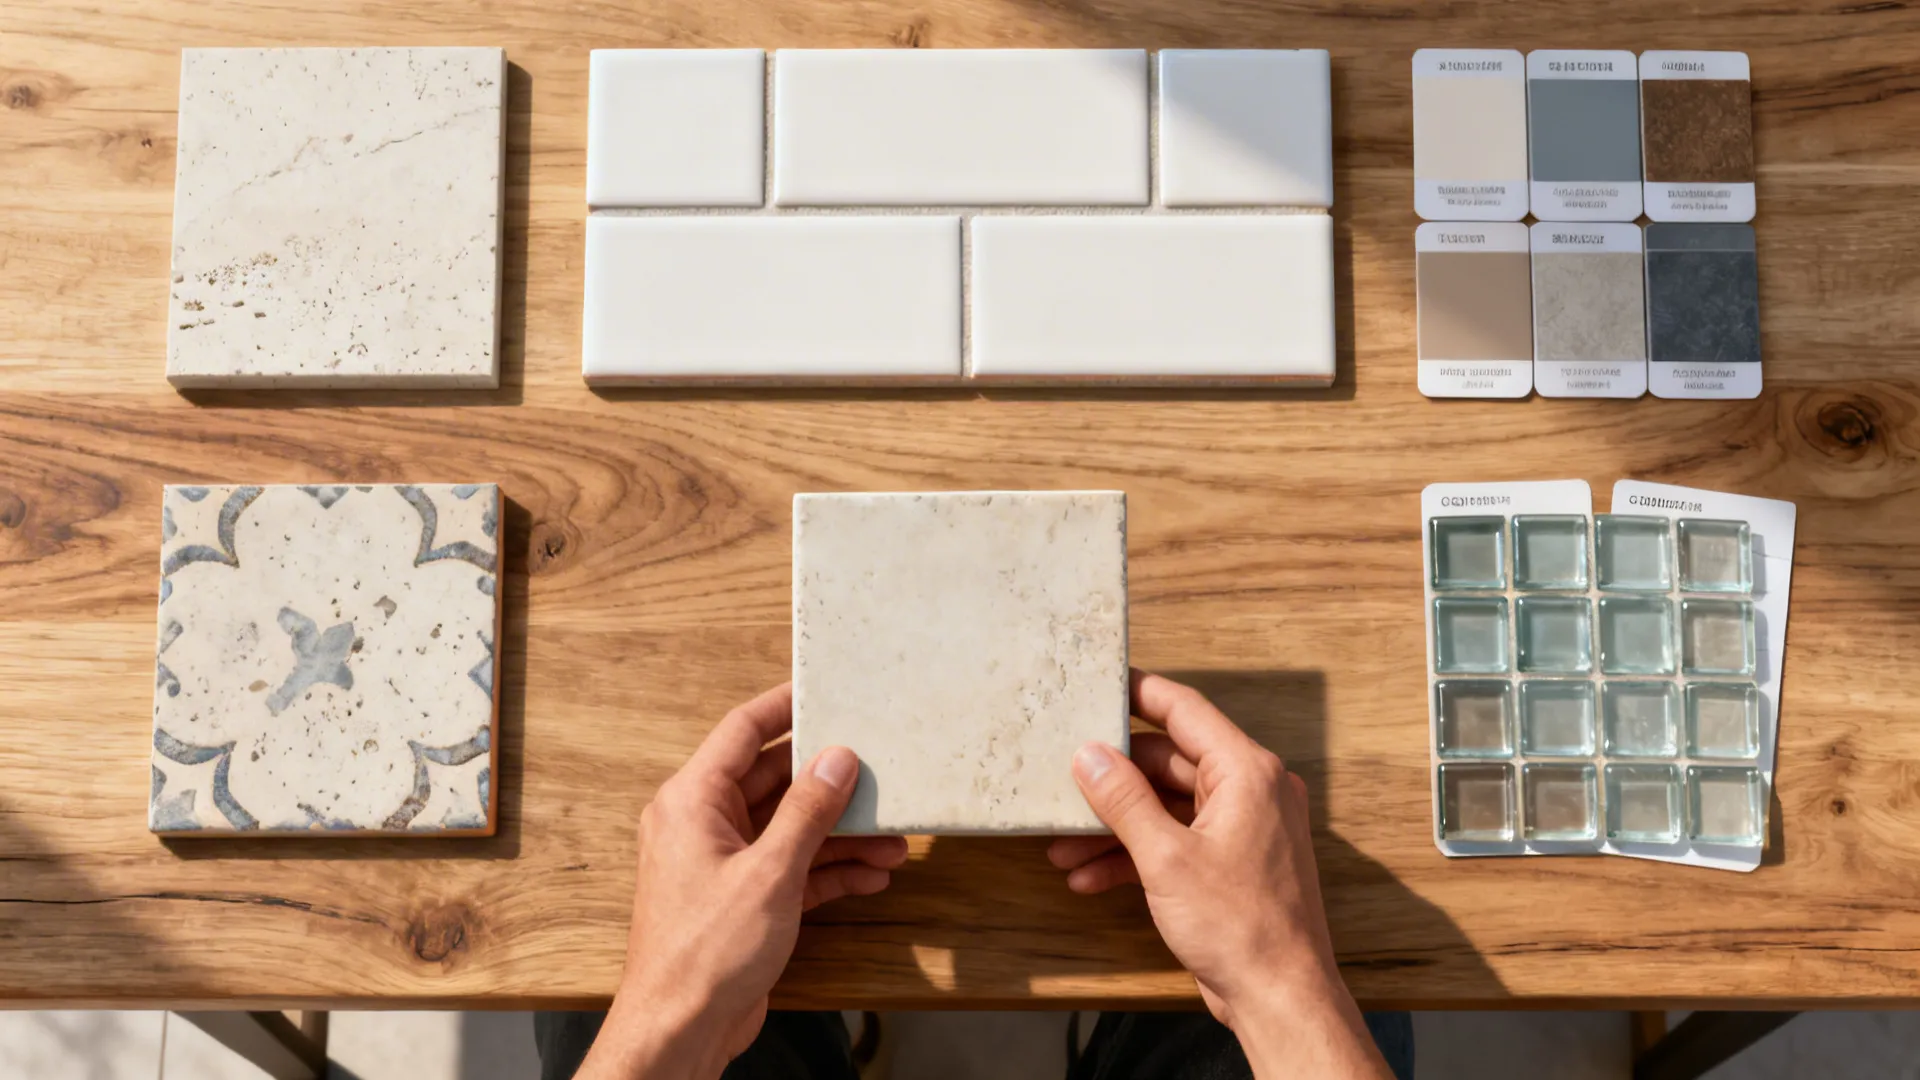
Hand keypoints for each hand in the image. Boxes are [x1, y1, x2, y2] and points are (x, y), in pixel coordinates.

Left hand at [580, 684, 908, 1079]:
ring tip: (892, 838)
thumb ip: (808, 812)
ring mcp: (723, 863)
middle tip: (878, 768)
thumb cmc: (703, 953)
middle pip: (774, 780)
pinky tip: (872, 874)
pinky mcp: (743, 900)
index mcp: (692, 801)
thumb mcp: (769, 873)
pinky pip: (792, 868)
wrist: (680, 1029)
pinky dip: (829, 870)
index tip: (826, 688)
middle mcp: (703, 824)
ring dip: (840, 833)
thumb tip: (837, 759)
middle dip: (829, 782)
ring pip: (790, 828)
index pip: (742, 731)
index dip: (785, 706)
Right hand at [1048, 670, 1389, 1078]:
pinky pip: (1176, 841)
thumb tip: (1089, 756)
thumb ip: (1124, 800)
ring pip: (1166, 807)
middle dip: (1112, 782)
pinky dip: (1135, 855)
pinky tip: (1089, 877)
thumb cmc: (1241, 927)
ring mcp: (1242, 828)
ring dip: (1115, 826)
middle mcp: (1250, 792)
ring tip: (1064, 847)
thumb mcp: (1166, 858)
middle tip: (1064, 784)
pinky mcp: (1231, 863)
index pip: (1185, 711)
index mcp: (1246, 773)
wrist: (1280, 998)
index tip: (1101, 683)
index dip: (1139, 693)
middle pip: (1167, 762)